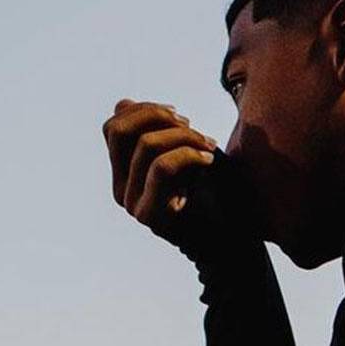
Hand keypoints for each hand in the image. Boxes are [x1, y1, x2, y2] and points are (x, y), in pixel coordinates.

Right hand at [103, 98, 218, 241]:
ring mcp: (132, 204)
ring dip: (185, 135)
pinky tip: (209, 159)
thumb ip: (154, 131)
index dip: (144, 110)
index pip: (113, 127)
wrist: (231, 242)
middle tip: (191, 125)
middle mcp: (120, 189)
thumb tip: (123, 103)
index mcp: (123, 174)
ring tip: (209, 145)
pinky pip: (162, 167)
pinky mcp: (150, 215)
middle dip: (157, 115)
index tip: (180, 117)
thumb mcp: (182, 154)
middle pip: (119, 130)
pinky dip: (189, 154)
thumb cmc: (213, 196)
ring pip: (146, 144)